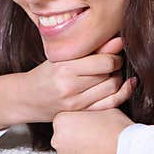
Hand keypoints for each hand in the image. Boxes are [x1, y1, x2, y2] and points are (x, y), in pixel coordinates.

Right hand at [16, 37, 133, 122]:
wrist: (26, 98)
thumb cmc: (45, 74)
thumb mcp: (63, 57)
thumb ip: (91, 49)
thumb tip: (119, 40)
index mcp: (64, 68)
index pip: (104, 61)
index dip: (114, 55)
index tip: (114, 52)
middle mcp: (69, 87)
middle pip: (109, 75)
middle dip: (116, 66)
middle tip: (114, 61)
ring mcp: (75, 103)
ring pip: (111, 89)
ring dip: (118, 79)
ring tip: (112, 73)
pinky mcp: (80, 112)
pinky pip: (109, 104)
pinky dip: (122, 93)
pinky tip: (126, 85)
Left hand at [50, 107, 135, 153]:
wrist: (126, 149)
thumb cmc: (114, 125)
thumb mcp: (99, 106)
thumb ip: (87, 106)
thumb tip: (85, 105)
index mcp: (61, 119)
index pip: (65, 116)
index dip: (78, 118)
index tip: (89, 120)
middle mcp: (56, 137)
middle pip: (63, 131)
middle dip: (75, 131)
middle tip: (92, 131)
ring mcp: (62, 153)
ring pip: (67, 145)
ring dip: (77, 143)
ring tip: (94, 141)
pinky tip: (93, 150)